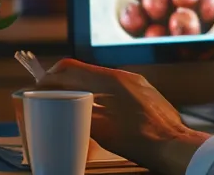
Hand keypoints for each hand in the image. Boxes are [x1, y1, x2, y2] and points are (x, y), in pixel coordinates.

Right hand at [41, 58, 208, 174]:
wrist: (173, 145)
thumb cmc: (140, 140)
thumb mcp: (101, 131)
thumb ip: (79, 114)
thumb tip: (62, 109)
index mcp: (111, 80)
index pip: (71, 68)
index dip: (50, 75)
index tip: (39, 85)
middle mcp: (124, 76)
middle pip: (84, 71)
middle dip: (63, 81)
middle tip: (49, 94)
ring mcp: (136, 82)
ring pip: (99, 78)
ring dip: (81, 86)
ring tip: (67, 102)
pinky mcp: (143, 92)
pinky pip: (113, 86)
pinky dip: (98, 93)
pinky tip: (93, 107)